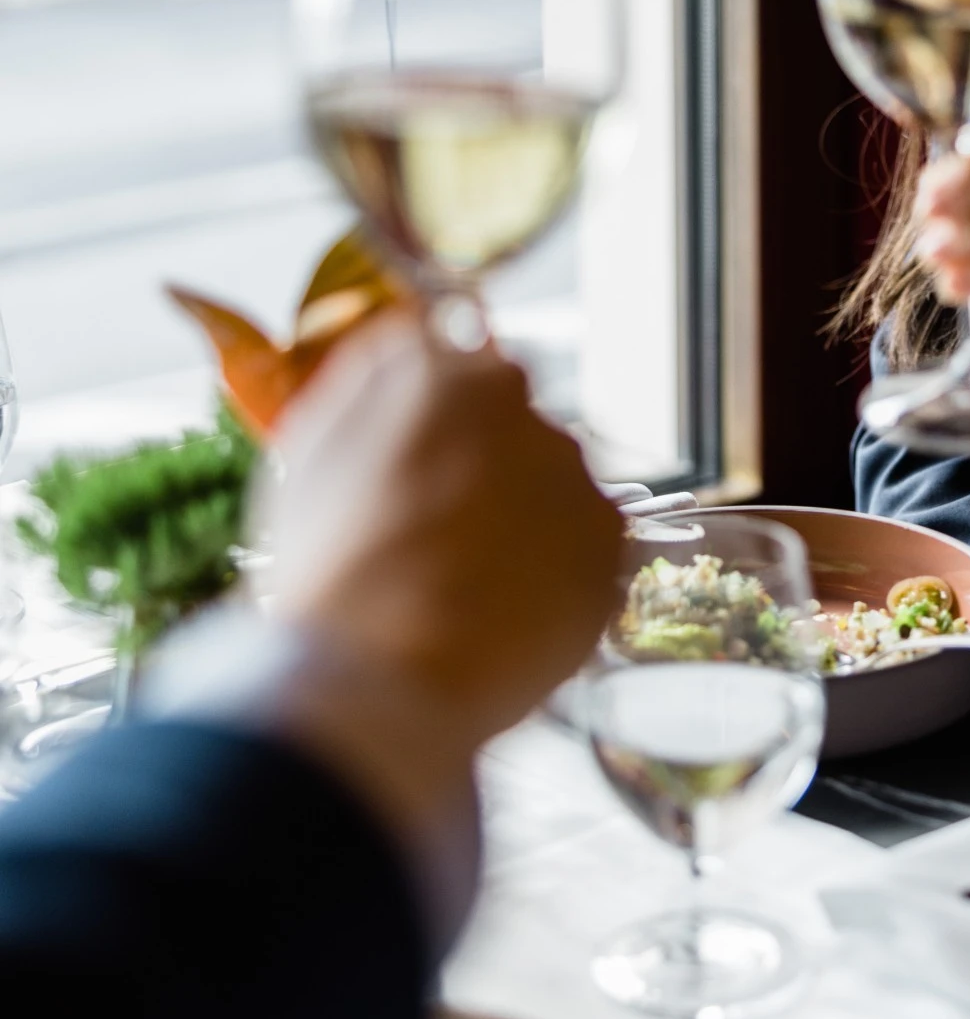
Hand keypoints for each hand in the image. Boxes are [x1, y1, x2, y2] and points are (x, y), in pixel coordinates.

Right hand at [253, 316, 621, 834]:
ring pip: (552, 486)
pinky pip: (586, 543)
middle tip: (440, 537)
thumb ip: (371, 383)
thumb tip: (411, 345)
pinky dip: (558, 570)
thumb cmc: (329, 569)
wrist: (379, 674)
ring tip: (471, 586)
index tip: (428, 461)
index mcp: (449, 371)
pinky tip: (508, 609)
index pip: (463, 367)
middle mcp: (523, 404)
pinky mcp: (610, 540)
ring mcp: (575, 474)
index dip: (443, 421)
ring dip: (525, 520)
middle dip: (486, 472)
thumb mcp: (310, 453)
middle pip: (513, 430)